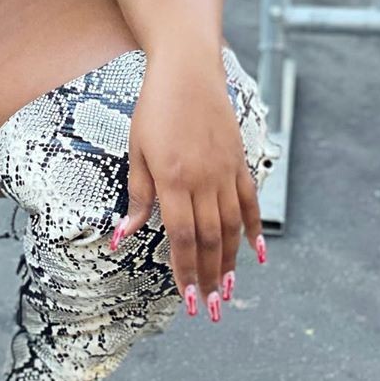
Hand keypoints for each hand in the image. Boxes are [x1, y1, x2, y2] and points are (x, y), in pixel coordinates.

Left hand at [114, 56, 264, 317]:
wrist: (188, 71)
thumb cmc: (154, 108)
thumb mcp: (136, 150)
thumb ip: (137, 195)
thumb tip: (123, 236)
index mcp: (173, 180)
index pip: (180, 238)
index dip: (184, 272)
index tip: (188, 300)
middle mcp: (203, 180)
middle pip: (208, 240)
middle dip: (208, 277)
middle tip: (212, 309)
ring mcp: (225, 172)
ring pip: (231, 227)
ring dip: (229, 262)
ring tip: (228, 290)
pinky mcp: (239, 161)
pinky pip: (249, 202)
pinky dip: (254, 229)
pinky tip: (256, 254)